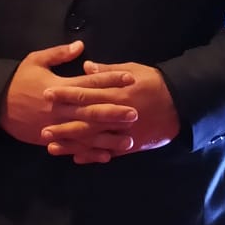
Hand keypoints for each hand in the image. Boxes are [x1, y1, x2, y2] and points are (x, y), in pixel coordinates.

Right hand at [0, 42, 135, 161]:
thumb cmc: (18, 80)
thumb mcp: (35, 61)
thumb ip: (59, 54)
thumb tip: (81, 45)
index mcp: (59, 86)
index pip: (89, 82)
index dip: (110, 79)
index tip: (130, 78)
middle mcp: (60, 107)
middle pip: (91, 109)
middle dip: (114, 112)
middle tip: (135, 113)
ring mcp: (56, 125)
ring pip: (86, 133)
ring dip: (108, 138)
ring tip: (129, 141)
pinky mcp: (50, 139)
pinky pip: (73, 147)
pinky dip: (90, 153)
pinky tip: (106, 156)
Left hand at [42, 61, 179, 161]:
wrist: (182, 104)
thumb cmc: (155, 83)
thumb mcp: (133, 69)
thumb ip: (108, 71)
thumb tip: (86, 66)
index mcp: (116, 94)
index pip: (85, 94)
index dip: (65, 95)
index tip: (46, 95)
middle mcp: (117, 115)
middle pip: (85, 121)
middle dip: (63, 126)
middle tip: (42, 129)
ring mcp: (124, 133)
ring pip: (93, 140)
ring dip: (72, 145)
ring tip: (52, 147)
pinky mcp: (131, 145)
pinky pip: (108, 152)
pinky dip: (93, 156)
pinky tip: (76, 158)